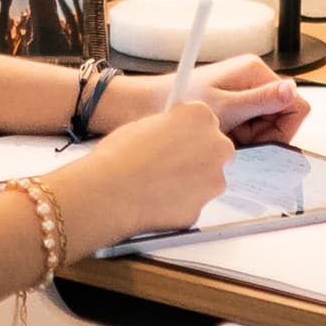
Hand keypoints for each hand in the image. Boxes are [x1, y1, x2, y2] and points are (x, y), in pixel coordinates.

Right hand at [58, 99, 231, 249]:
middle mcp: (216, 146)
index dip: (187, 131)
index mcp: (200, 117)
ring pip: (207, 180)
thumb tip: (171, 136)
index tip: (176, 138)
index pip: (204, 120)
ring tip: (156, 183)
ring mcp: (213, 180)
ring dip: (190, 182)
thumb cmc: (119, 156)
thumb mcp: (144, 124)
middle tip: (169, 162)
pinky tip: (154, 200)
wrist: (109, 192)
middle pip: (216, 150)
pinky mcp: (201, 209)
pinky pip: (192, 204)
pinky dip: (178, 204)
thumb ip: (168, 128)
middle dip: (198, 156)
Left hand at [95, 51, 303, 148]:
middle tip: (238, 139)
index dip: (283, 128)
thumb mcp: (223, 107)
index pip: (295, 103)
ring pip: (266, 124)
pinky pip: (249, 127)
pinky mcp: (232, 105)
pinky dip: (239, 137)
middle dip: (265, 134)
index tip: (262, 141)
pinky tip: (221, 137)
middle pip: (281, 116)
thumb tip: (290, 89)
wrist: (144, 105)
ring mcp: (243, 92)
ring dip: (250, 137)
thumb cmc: (178, 100)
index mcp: (254, 71)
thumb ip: (259, 100)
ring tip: (225, 136)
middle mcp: (251, 79)